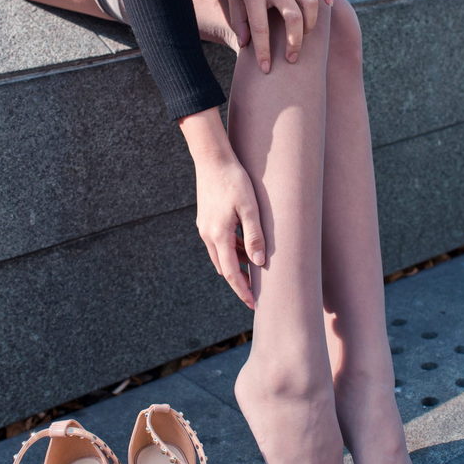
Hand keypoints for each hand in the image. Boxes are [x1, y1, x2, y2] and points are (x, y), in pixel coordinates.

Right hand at [193, 153, 265, 309]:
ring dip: (235, 264)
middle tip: (255, 292)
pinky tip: (243, 245)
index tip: (252, 304)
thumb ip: (254, 235)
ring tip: (254, 267)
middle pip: (224, 268)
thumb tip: (259, 262)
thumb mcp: (249, 207)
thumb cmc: (234, 180)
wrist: (212, 159)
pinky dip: (230, 250)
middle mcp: (208, 235)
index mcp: (219, 235)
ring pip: (220, 256)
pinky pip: (217, 243)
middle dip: (238, 281)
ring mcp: (204, 227)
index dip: (242, 290)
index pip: (231, 272)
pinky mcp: (205, 220)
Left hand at [226, 0, 334, 72]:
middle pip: (293, 18)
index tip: (266, 69)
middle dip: (295, 43)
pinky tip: (329, 4)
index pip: (260, 27)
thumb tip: (245, 44)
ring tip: (304, 38)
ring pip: (310, 3)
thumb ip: (239, 18)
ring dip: (310, 25)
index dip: (263, 51)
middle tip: (291, 59)